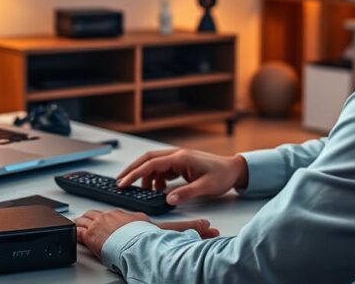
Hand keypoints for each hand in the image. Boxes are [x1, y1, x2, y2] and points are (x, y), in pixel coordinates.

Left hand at [75, 209, 218, 259]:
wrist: (134, 245)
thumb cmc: (147, 239)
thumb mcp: (169, 231)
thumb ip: (187, 228)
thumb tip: (208, 227)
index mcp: (129, 216)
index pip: (118, 213)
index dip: (112, 217)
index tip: (110, 221)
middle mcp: (113, 217)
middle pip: (98, 214)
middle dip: (93, 218)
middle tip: (88, 223)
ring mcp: (100, 224)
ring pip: (85, 219)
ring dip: (80, 223)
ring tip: (77, 226)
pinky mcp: (89, 234)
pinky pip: (75, 230)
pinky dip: (72, 231)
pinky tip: (70, 232)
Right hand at [116, 149, 248, 205]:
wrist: (234, 170)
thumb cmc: (222, 176)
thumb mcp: (205, 187)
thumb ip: (186, 193)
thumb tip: (168, 200)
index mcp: (181, 158)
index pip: (152, 164)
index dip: (135, 173)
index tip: (123, 183)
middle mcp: (177, 155)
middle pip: (148, 159)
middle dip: (132, 170)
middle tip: (120, 183)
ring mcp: (179, 159)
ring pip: (154, 164)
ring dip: (146, 177)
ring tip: (143, 191)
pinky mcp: (181, 164)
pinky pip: (162, 169)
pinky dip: (156, 179)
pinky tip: (159, 190)